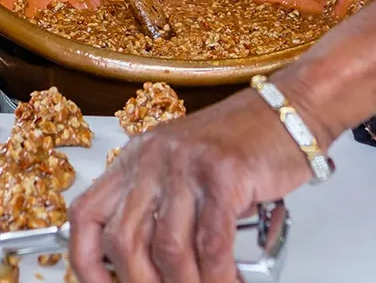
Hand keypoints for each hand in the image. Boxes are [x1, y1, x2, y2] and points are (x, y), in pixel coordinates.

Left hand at [67, 89, 312, 282]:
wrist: (290, 110)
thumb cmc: (241, 144)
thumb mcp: (184, 168)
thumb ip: (161, 207)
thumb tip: (147, 267)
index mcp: (136, 158)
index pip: (87, 215)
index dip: (85, 261)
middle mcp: (153, 158)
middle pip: (124, 240)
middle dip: (140, 282)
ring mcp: (187, 164)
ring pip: (169, 248)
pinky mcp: (224, 174)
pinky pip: (212, 242)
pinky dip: (218, 276)